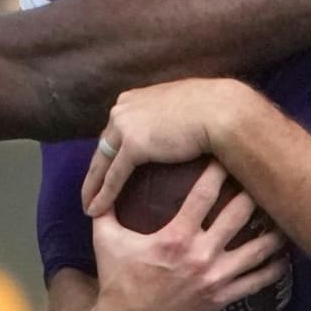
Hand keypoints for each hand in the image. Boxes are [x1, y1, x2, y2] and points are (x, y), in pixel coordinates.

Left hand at [83, 78, 253, 216]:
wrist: (222, 109)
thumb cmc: (212, 108)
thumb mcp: (179, 106)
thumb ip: (166, 116)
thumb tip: (172, 128)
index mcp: (132, 99)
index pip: (113, 131)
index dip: (109, 152)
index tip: (103, 168)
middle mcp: (122, 109)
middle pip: (103, 147)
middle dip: (95, 171)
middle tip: (88, 192)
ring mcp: (125, 126)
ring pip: (102, 163)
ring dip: (92, 188)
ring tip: (88, 206)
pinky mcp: (133, 145)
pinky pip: (113, 176)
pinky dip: (103, 195)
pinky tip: (96, 210)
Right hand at [88, 159, 287, 310]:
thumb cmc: (116, 279)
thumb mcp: (105, 239)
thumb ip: (106, 209)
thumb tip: (101, 181)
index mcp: (174, 237)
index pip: (203, 195)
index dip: (217, 171)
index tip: (227, 153)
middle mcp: (200, 255)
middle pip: (239, 215)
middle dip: (252, 191)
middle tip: (264, 173)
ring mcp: (215, 278)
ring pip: (258, 249)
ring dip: (273, 228)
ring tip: (284, 209)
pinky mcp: (222, 297)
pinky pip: (258, 281)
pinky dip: (275, 265)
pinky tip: (285, 252)